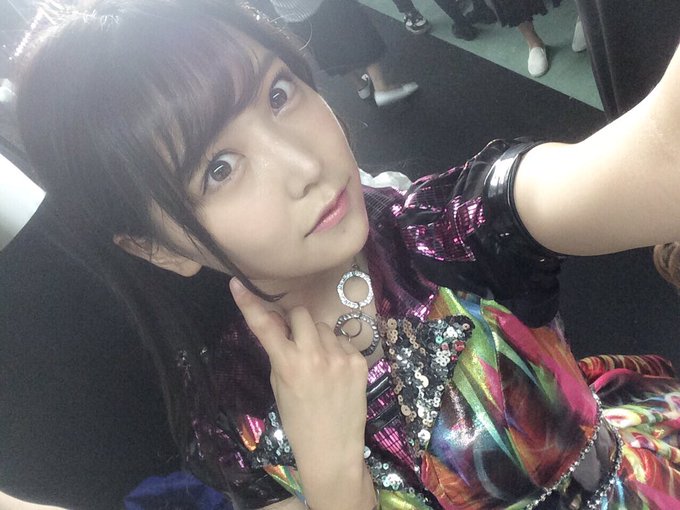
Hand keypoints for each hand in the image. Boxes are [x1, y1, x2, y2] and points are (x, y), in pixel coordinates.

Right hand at [229, 278, 369, 492]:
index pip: (264, 326)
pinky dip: (336, 349)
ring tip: (319, 363)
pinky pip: (342, 340)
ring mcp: (339, 356)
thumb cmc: (298, 421)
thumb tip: (278, 324)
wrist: (332, 449)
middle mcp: (314, 355)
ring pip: (323, 327)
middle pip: (301, 314)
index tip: (237, 283)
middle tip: (295, 339)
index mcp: (288, 365)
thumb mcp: (279, 387)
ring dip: (317, 337)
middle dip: (295, 322)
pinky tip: (335, 371)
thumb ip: (278, 353)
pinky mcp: (358, 360)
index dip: (248, 304)